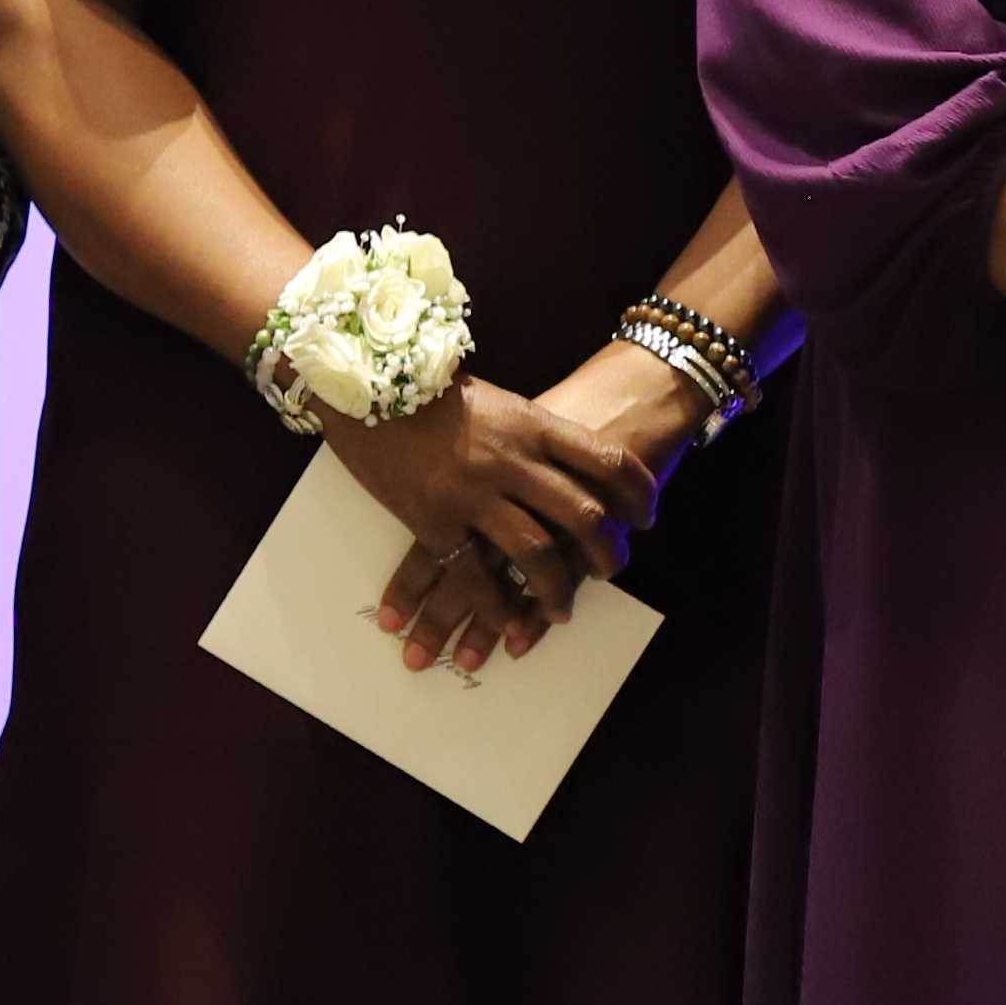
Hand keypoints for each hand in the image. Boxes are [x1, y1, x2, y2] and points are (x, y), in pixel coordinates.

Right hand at [366, 344, 716, 665]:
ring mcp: (473, 491)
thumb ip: (532, 432)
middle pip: (582, 513)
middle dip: (606, 550)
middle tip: (613, 570)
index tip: (646, 517)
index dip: (637, 492)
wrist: (360, 382)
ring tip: (563, 609)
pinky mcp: (432, 519)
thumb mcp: (496, 400)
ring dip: (556, 588)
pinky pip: (473, 572)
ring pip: (536, 551)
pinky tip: (506, 622)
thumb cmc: (427, 388)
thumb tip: (569, 464)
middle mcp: (512, 458)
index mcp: (532, 422)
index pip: (607, 460)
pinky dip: (495, 603)